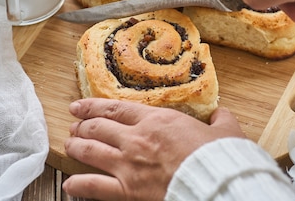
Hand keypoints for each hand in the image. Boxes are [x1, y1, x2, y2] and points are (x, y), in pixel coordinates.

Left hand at [63, 98, 245, 200]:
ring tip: (68, 145)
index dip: (93, 105)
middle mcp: (136, 138)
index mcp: (157, 120)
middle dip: (82, 125)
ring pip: (90, 151)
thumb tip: (221, 114)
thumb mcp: (226, 131)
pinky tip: (70, 185)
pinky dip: (78, 185)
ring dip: (76, 147)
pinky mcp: (128, 190)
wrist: (215, 183)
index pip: (116, 108)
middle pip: (98, 127)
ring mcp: (128, 165)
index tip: (80, 106)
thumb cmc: (220, 157)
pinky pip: (94, 187)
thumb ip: (220, 120)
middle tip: (74, 125)